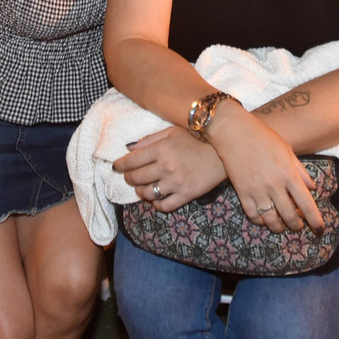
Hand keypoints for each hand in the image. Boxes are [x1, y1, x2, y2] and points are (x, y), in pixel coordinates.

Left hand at [112, 126, 226, 211]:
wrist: (221, 154)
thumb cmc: (195, 140)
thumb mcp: (172, 132)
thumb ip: (149, 140)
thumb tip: (129, 149)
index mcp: (161, 149)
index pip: (132, 161)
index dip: (120, 165)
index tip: (117, 167)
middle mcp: (166, 167)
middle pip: (136, 179)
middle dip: (129, 178)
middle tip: (130, 177)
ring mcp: (175, 183)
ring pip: (147, 194)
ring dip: (141, 192)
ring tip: (143, 188)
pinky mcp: (185, 195)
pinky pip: (163, 206)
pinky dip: (156, 204)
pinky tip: (156, 198)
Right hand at [205, 102, 323, 234]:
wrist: (234, 132)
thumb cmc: (264, 137)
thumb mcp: (287, 150)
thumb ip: (300, 171)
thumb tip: (313, 188)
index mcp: (288, 174)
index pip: (306, 204)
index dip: (314, 220)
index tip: (319, 229)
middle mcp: (274, 186)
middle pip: (289, 215)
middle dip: (296, 226)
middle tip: (299, 228)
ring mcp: (257, 191)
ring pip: (270, 220)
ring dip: (278, 228)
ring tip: (282, 228)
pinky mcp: (242, 192)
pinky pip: (252, 214)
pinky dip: (259, 221)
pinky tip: (263, 220)